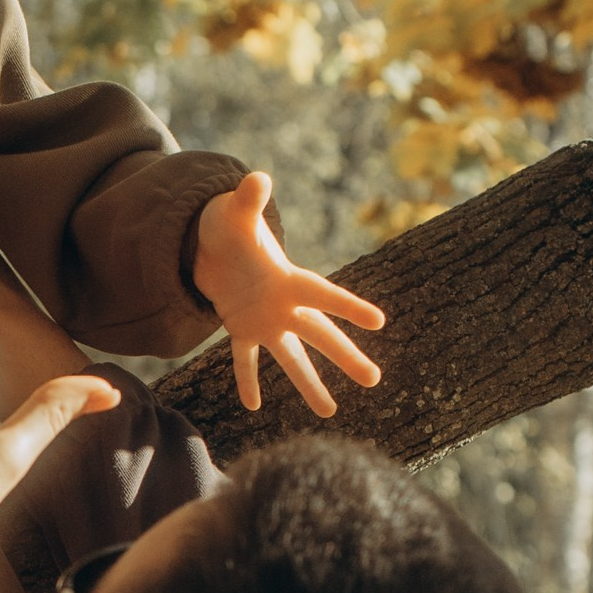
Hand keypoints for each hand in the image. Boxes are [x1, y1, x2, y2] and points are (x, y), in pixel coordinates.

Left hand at [191, 172, 385, 416]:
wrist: (212, 242)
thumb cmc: (232, 223)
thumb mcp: (236, 212)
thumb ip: (249, 200)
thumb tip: (256, 179)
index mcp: (289, 278)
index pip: (324, 295)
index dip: (349, 306)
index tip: (379, 321)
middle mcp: (284, 304)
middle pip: (320, 334)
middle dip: (346, 357)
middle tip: (374, 380)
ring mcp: (266, 320)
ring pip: (292, 357)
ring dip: (309, 384)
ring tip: (329, 412)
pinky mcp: (243, 329)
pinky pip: (246, 360)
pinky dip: (248, 379)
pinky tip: (253, 406)